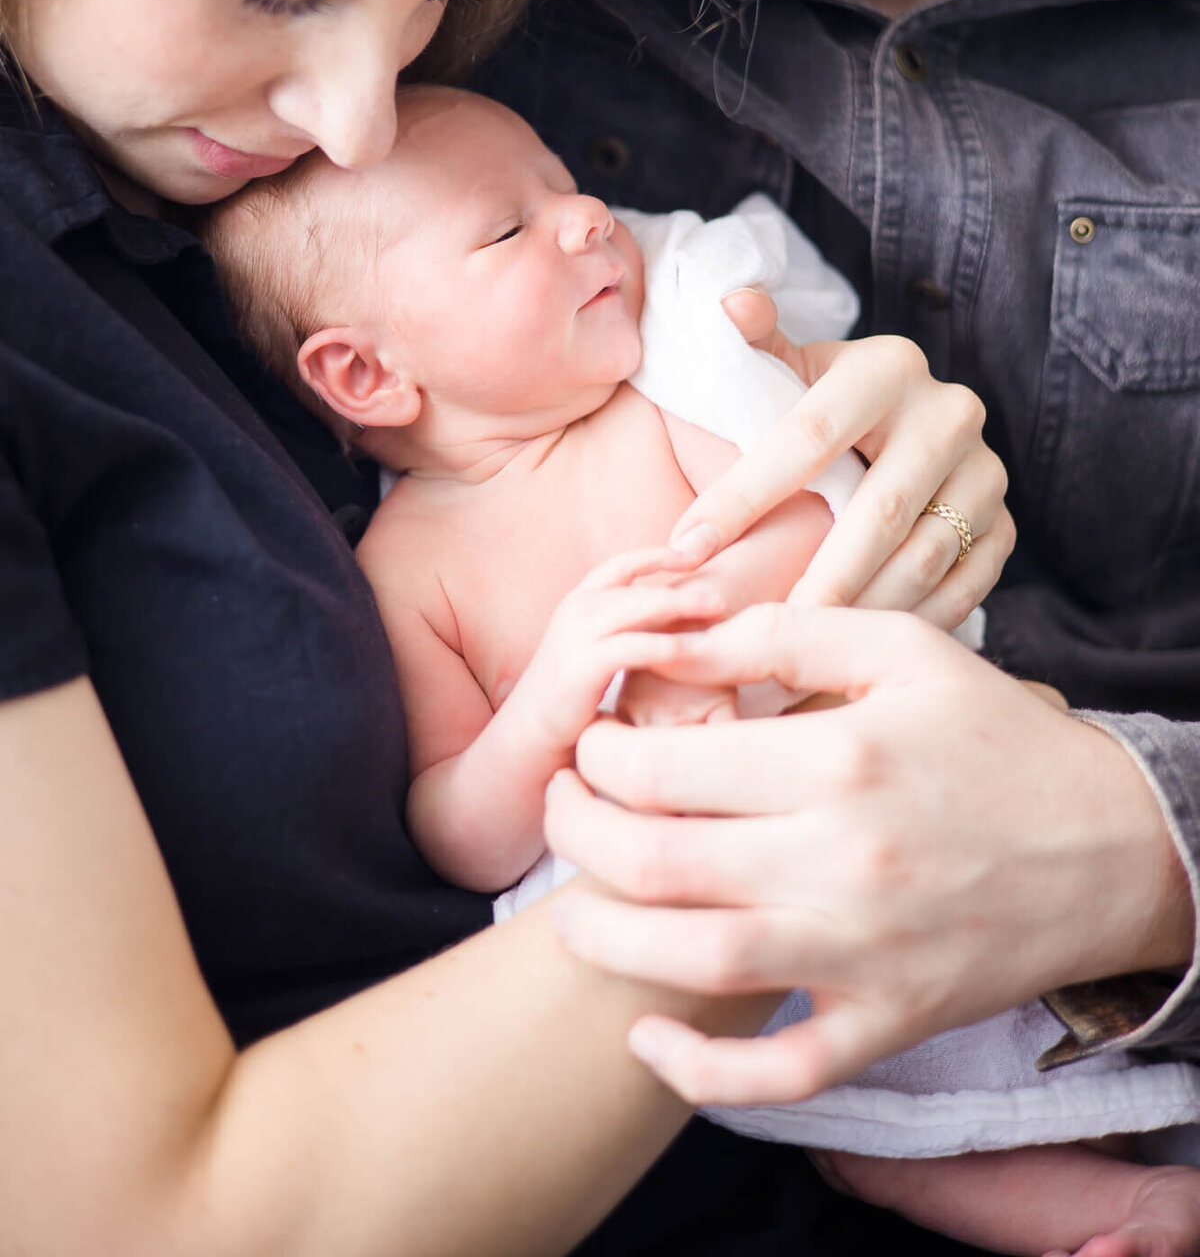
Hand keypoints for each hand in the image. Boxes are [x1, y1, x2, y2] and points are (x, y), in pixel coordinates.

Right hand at [517, 545, 725, 752]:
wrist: (529, 732)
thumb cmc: (569, 692)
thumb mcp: (589, 645)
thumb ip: (618, 624)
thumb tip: (665, 612)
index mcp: (578, 600)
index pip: (621, 563)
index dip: (658, 555)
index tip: (693, 554)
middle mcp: (576, 609)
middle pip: (639, 587)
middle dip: (682, 586)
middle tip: (720, 595)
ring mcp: (578, 634)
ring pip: (640, 608)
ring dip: (683, 606)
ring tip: (718, 610)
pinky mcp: (585, 663)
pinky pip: (636, 647)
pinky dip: (670, 646)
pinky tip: (698, 651)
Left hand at [544, 605, 1191, 1107]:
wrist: (1112, 844)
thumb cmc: (995, 734)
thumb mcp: (901, 648)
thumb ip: (781, 632)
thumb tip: (672, 635)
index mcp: (838, 761)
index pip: (665, 765)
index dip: (599, 751)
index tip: (592, 739)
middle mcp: (842, 863)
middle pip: (654, 861)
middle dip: (575, 832)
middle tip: (564, 805)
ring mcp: (862, 953)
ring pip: (690, 964)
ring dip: (601, 937)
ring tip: (571, 905)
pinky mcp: (886, 1021)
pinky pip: (778, 1073)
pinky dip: (698, 1074)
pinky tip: (648, 1038)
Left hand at [671, 309, 1013, 628]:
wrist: (911, 428)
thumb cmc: (822, 406)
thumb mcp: (790, 368)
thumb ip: (753, 344)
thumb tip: (728, 305)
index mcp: (888, 366)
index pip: (808, 437)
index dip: (742, 495)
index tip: (683, 546)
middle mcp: (951, 413)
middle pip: (875, 512)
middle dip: (811, 578)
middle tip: (752, 632)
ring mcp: (987, 473)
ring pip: (922, 559)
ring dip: (859, 615)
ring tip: (796, 658)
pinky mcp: (1006, 527)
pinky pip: (960, 592)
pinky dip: (905, 628)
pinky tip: (852, 658)